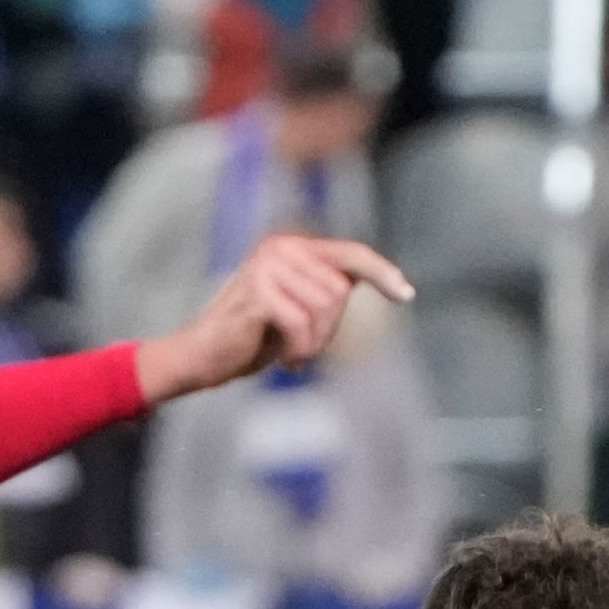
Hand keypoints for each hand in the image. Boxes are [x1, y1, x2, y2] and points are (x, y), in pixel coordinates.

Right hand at [131, 232, 415, 404]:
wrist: (202, 357)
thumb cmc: (252, 338)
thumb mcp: (299, 308)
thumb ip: (328, 288)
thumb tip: (383, 277)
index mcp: (291, 248)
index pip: (351, 255)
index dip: (382, 273)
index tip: (406, 294)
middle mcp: (280, 248)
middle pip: (339, 292)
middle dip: (328, 329)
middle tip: (302, 347)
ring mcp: (268, 266)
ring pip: (325, 309)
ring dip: (314, 343)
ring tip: (290, 353)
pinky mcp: (258, 291)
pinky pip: (303, 325)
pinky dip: (299, 351)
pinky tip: (283, 361)